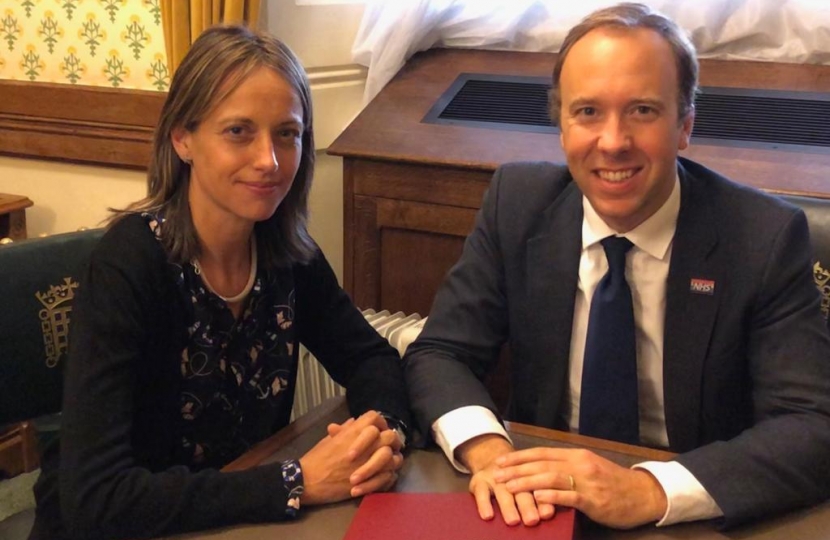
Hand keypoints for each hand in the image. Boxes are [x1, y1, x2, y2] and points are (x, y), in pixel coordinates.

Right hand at [299, 411, 402, 504]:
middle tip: (388, 447)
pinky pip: (389, 477)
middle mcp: (364, 445)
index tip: (379, 429)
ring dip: (392, 460)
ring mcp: (368, 463)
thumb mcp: (329, 440)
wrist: (308, 481)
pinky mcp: (369, 481)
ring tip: (386, 464)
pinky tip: (384, 477)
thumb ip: (344, 430)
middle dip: (392, 441)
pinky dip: (389, 477)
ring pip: (393, 458)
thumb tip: (353, 421)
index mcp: (353, 432)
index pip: (375, 417)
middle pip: (390, 436)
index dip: (380, 422)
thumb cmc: (316, 459)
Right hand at [457, 434, 554, 526]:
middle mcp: (513, 475)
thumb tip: (550, 513)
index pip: (538, 488)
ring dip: (508, 506)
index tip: (547, 514)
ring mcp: (495, 476)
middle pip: (522, 490)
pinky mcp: (479, 480)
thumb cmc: (516, 476)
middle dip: (527, 505)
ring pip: (502, 491)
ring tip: (513, 520)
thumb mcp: (529, 480)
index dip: (543, 501)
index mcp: (530, 474)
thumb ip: (541, 495)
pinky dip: (484, 504)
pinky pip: (481, 492)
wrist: (490, 455)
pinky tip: (488, 515)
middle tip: (532, 520)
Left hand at [494, 447, 667, 528]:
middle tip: (497, 474)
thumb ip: (567, 468)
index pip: (542, 453)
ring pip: (551, 478)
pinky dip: (552, 496)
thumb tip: (540, 471)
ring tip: (509, 486)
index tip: (501, 462)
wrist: (643, 494)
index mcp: (577, 455)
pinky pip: (569, 496)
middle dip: (517, 469)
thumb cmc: (613, 482)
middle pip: (542, 464)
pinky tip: (537, 497)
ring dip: (527, 481)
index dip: (520, 457)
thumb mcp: (589, 468)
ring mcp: (587, 481)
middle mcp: (580, 464)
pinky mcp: (594, 499)